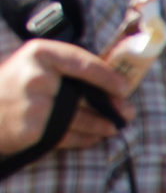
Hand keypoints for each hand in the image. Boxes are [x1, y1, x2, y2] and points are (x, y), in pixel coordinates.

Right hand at [0, 39, 128, 153]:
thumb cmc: (10, 86)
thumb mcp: (32, 65)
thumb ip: (64, 70)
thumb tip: (109, 85)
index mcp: (38, 54)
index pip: (81, 62)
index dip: (107, 76)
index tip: (125, 87)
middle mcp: (37, 77)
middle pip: (85, 94)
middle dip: (110, 105)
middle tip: (127, 112)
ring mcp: (35, 105)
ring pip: (80, 118)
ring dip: (101, 125)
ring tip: (112, 127)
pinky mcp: (34, 130)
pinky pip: (68, 136)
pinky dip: (84, 138)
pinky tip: (94, 137)